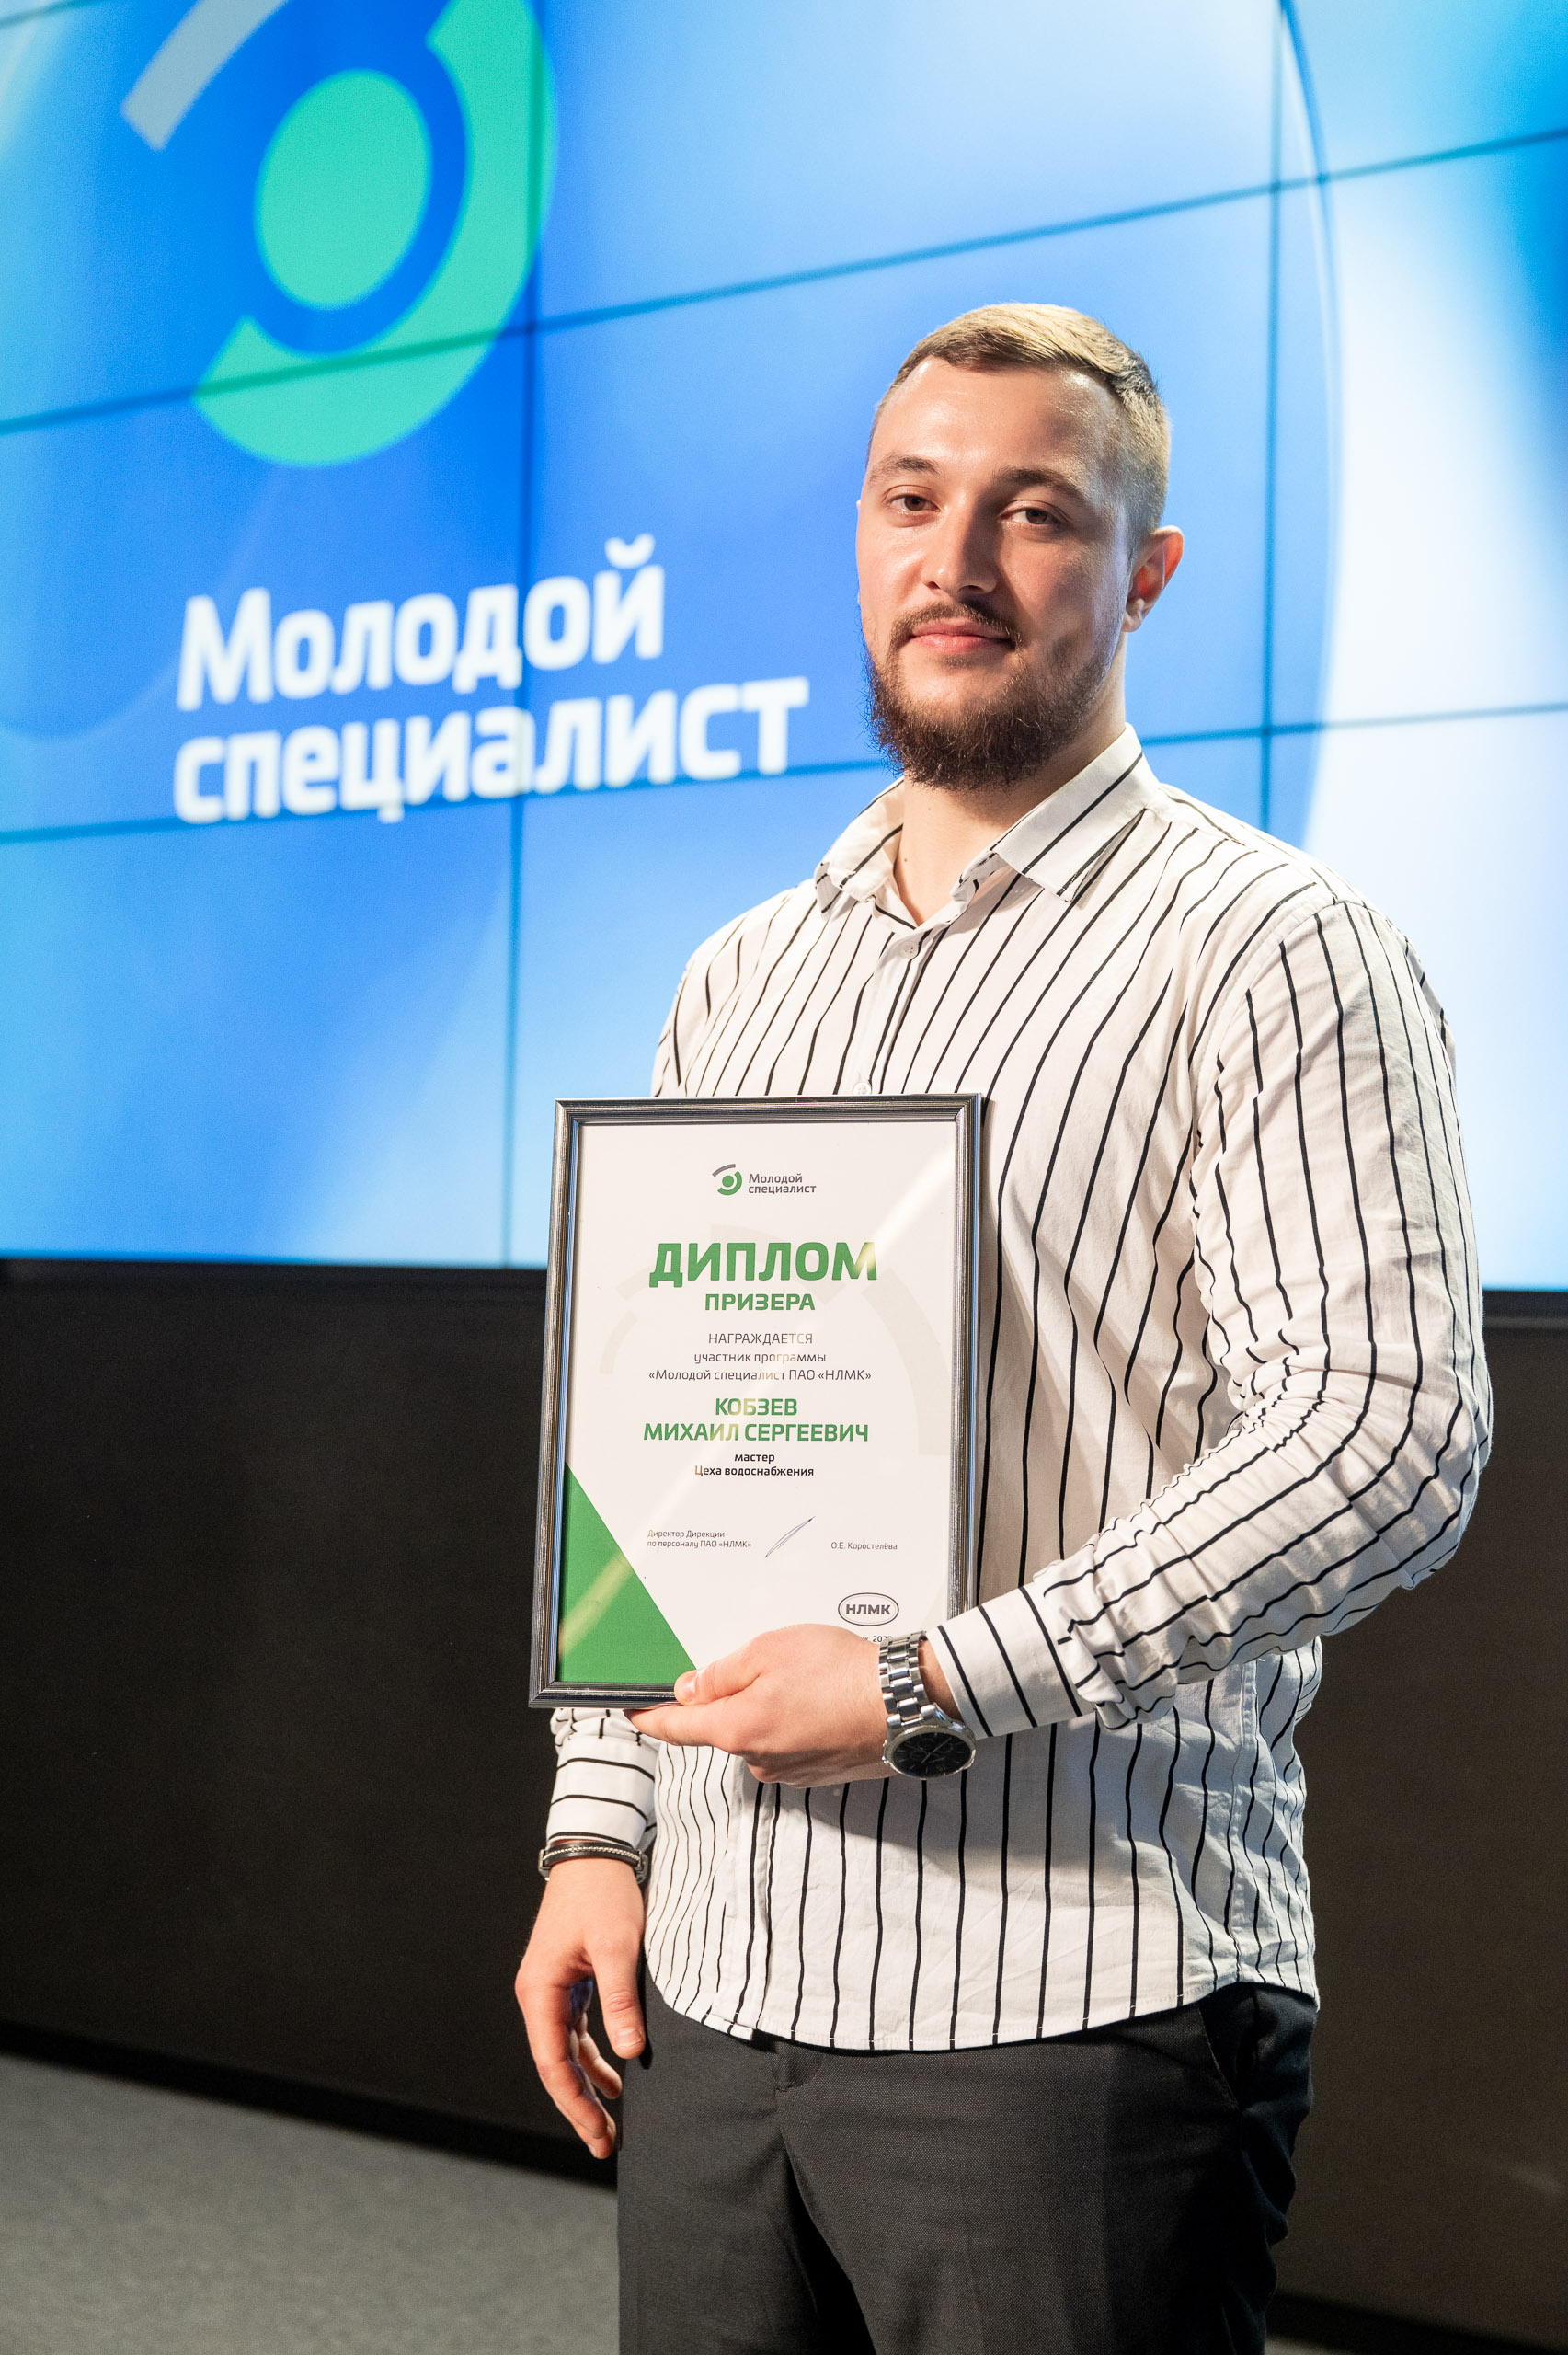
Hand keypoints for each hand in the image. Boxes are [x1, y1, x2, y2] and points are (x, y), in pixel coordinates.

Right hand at [514, 1858, 645, 2158]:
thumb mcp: (618, 1947)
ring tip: (612, 2122)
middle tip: (605, 2145)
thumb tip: (631, 2054)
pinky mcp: (570, 1980)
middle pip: (556, 2065)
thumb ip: (621, 2001)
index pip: (554, 2064)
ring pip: (566, 2052)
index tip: (598, 2135)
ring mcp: (552, 1988)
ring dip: (588, 2085)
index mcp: (540, 1991)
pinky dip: (593, 2056)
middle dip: (580, 2106)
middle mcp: (539, 1995)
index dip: (575, 2104)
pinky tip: (616, 2077)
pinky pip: (577, 2031)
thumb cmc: (604, 1895)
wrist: (596, 1851)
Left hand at [629, 1623, 957, 1788]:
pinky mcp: (819, 1773)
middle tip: (772, 1663)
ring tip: (811, 1679)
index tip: (634, 1711)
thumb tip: (692, 1689)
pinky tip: (826, 1699)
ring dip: (773, 1707)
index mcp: (737, 1730)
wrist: (907, 1702)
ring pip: (761, 1733)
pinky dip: (800, 1721)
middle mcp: (759, 1760)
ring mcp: (791, 1771)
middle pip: (725, 1726)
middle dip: (736, 1695)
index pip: (676, 1729)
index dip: (651, 1717)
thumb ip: (721, 1673)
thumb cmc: (843, 1673)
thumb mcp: (768, 1650)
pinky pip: (792, 1742)